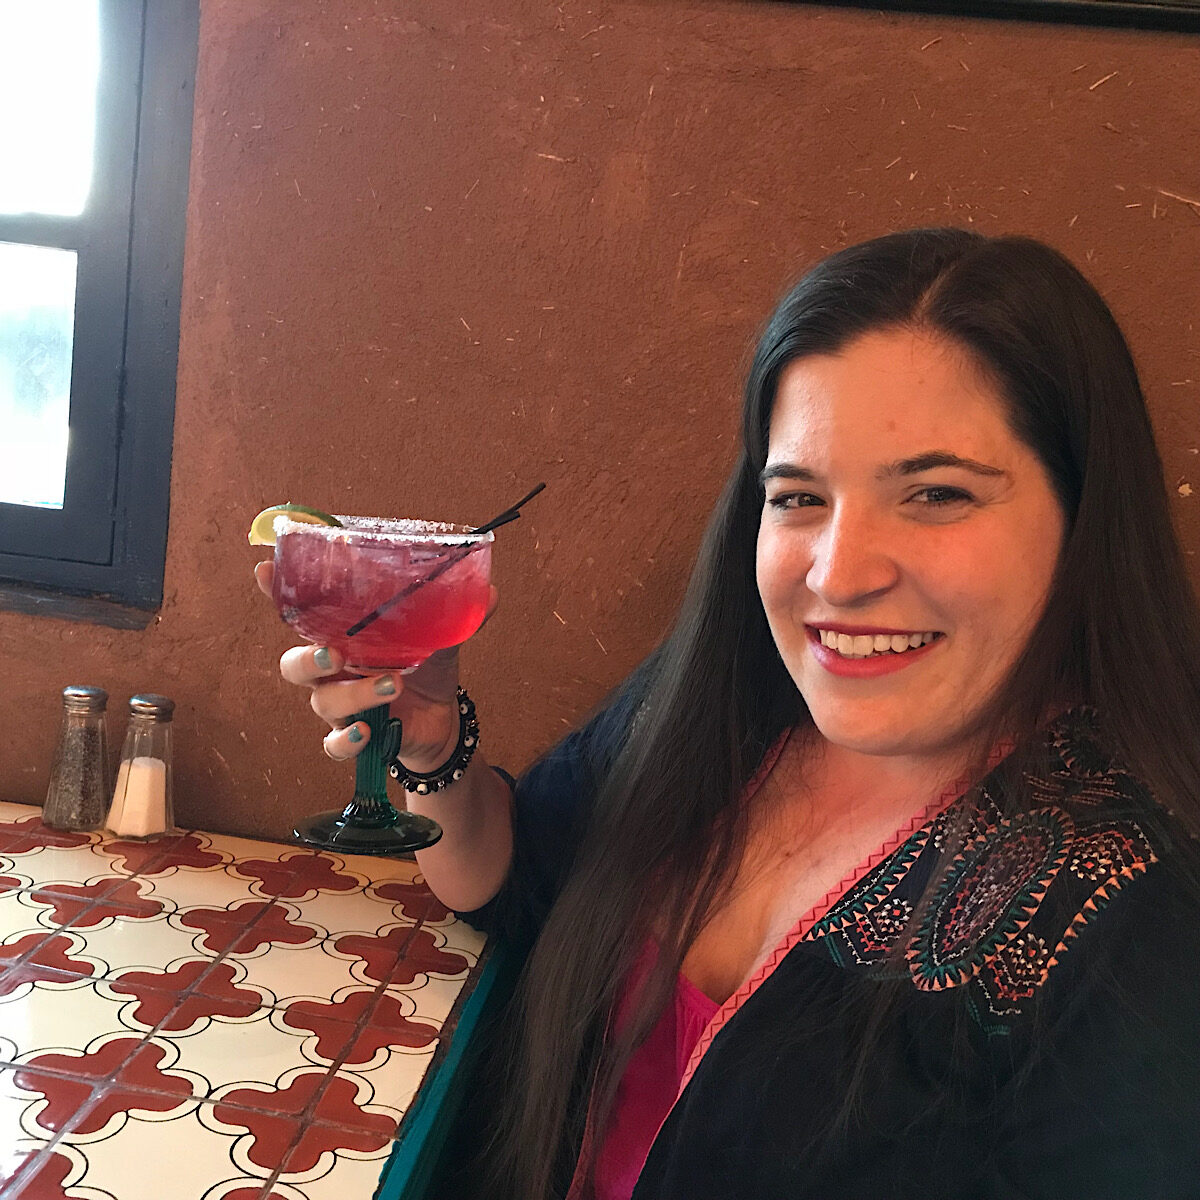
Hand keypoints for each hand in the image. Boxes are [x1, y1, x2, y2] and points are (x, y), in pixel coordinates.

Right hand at [254, 560, 494, 768]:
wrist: (443, 718)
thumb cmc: (429, 666)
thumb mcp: (443, 636)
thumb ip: (459, 613)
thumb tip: (489, 592)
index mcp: (346, 634)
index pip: (302, 610)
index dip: (277, 591)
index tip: (264, 570)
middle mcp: (334, 669)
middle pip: (295, 664)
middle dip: (309, 658)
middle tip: (336, 652)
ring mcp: (340, 704)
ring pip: (322, 703)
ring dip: (355, 695)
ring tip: (394, 685)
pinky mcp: (354, 736)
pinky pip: (334, 744)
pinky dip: (347, 741)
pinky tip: (369, 732)